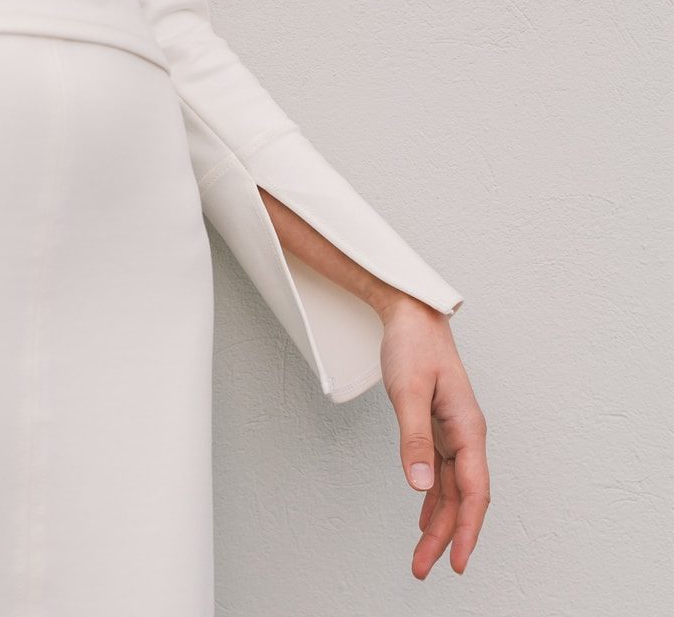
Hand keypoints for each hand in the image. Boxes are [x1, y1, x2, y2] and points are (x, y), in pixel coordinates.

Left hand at [374, 294, 489, 578]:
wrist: (412, 315)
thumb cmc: (413, 346)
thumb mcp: (408, 391)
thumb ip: (414, 439)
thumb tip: (419, 486)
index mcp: (467, 428)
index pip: (473, 491)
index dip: (465, 530)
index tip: (455, 562)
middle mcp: (465, 433)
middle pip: (462, 496)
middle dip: (444, 535)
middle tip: (424, 568)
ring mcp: (452, 430)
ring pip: (450, 487)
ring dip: (437, 520)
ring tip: (421, 553)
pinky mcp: (437, 425)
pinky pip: (440, 470)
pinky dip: (432, 495)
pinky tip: (423, 511)